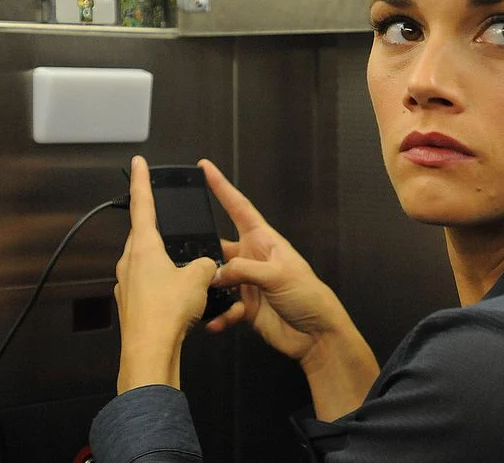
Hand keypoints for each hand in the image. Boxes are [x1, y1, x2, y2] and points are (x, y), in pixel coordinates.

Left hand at [113, 156, 217, 393]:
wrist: (150, 352)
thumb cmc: (167, 313)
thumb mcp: (198, 279)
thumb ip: (205, 264)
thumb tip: (206, 266)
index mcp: (143, 247)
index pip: (141, 204)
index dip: (141, 180)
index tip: (137, 162)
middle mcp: (130, 263)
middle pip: (145, 236)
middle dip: (161, 231)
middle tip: (175, 226)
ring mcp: (128, 285)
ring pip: (149, 264)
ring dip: (166, 264)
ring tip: (188, 273)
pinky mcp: (133, 305)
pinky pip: (151, 287)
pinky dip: (165, 287)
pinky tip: (181, 298)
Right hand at [199, 160, 378, 419]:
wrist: (317, 335)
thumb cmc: (309, 296)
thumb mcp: (278, 274)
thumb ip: (244, 270)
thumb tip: (215, 273)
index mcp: (263, 240)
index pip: (238, 207)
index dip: (222, 187)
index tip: (205, 168)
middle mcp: (252, 258)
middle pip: (219, 247)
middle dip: (203, 252)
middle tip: (185, 257)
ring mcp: (248, 284)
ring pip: (217, 280)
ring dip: (208, 289)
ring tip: (200, 295)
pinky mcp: (245, 308)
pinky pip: (223, 309)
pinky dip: (218, 316)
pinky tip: (216, 322)